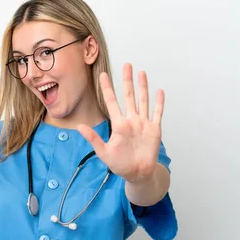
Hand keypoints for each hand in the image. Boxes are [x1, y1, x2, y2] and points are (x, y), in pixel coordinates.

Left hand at [77, 63, 164, 182]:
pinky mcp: (154, 130)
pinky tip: (159, 91)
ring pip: (143, 101)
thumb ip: (93, 139)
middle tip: (126, 65)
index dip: (107, 88)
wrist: (137, 174)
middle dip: (127, 80)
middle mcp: (131, 121)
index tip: (102, 75)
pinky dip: (159, 103)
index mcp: (119, 125)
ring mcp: (143, 124)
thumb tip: (80, 127)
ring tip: (141, 72)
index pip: (111, 102)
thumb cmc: (120, 165)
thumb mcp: (103, 152)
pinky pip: (157, 113)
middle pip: (129, 96)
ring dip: (143, 87)